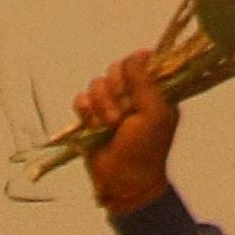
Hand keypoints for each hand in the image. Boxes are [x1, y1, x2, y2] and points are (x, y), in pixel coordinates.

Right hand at [72, 51, 180, 215]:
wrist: (122, 181)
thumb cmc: (145, 150)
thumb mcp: (154, 113)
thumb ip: (146, 81)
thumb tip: (139, 53)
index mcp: (154, 91)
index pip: (139, 62)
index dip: (132, 72)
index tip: (134, 89)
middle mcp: (132, 94)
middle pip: (114, 70)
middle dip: (115, 94)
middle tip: (122, 116)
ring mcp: (110, 105)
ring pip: (96, 85)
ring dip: (101, 107)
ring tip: (109, 126)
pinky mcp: (90, 116)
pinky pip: (81, 99)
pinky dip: (85, 112)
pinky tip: (93, 126)